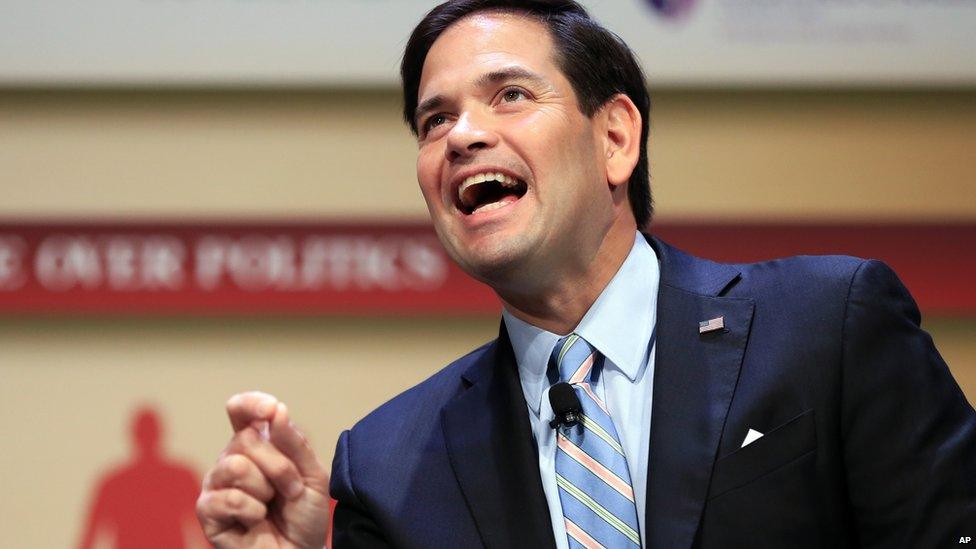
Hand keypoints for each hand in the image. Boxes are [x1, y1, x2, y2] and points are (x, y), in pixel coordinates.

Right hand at [197, 392, 330, 547]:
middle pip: (245, 439)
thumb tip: (276, 410)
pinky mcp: (207, 511)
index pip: (241, 410)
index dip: (251, 404)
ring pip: (234, 465)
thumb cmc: (304, 514)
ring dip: (265, 488)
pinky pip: (228, 498)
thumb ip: (294, 443)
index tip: (270, 410)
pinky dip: (252, 511)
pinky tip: (256, 521)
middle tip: (290, 489)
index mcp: (257, 443)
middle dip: (279, 466)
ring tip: (270, 505)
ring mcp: (217, 484)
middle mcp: (232, 458)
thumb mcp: (312, 475)